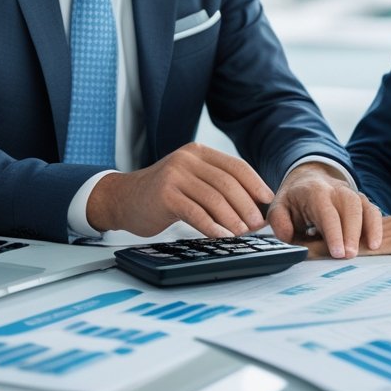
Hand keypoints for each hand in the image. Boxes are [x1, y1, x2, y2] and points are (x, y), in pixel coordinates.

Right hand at [85, 143, 273, 236]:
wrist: (123, 198)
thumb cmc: (162, 194)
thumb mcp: (190, 180)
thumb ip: (215, 185)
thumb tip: (253, 205)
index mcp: (198, 153)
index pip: (235, 166)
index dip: (255, 183)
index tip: (267, 200)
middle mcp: (187, 159)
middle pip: (227, 182)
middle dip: (247, 205)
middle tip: (257, 224)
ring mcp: (175, 175)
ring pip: (214, 198)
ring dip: (233, 218)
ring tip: (243, 233)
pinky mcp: (164, 195)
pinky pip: (195, 212)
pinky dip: (212, 226)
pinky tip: (222, 236)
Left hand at [266, 162, 382, 258]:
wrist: (308, 179)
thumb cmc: (294, 199)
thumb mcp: (279, 207)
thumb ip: (279, 222)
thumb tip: (287, 237)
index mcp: (314, 192)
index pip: (327, 211)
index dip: (333, 232)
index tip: (337, 252)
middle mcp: (336, 189)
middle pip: (350, 207)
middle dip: (352, 232)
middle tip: (350, 255)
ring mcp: (351, 193)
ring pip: (364, 206)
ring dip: (369, 227)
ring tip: (370, 248)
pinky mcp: (361, 201)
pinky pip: (372, 210)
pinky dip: (376, 225)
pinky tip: (375, 243)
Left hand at [297, 212, 390, 258]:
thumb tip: (375, 263)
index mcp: (390, 228)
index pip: (353, 231)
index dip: (328, 238)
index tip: (304, 248)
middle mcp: (389, 225)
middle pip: (347, 229)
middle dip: (321, 239)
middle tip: (296, 250)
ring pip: (357, 236)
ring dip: (331, 243)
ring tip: (307, 253)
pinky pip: (377, 243)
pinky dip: (356, 248)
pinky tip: (342, 256)